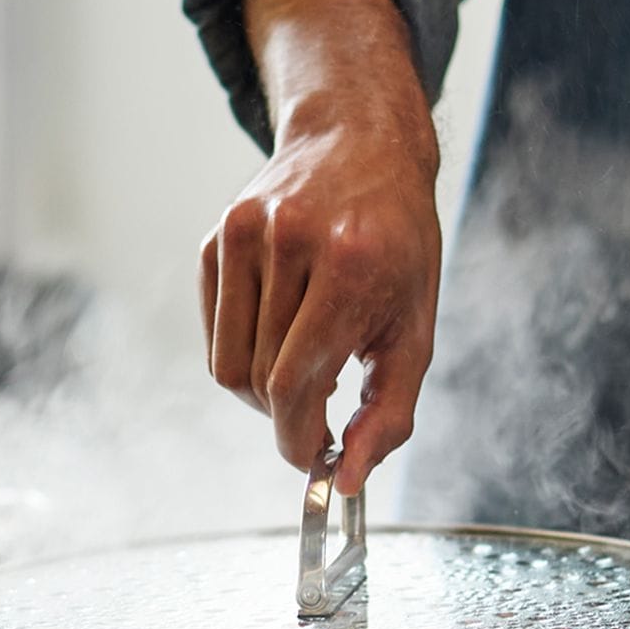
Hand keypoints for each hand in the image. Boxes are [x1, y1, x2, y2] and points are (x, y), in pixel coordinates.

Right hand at [199, 0, 440, 491]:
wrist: (360, 147)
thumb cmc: (398, 246)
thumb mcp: (415, 330)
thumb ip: (387, 414)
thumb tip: (346, 482)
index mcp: (351, 265)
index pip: (297, 383)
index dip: (298, 439)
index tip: (313, 460)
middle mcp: (291, 241)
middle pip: (261, 382)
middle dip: (289, 413)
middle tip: (321, 405)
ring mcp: (244, 234)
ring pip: (228, 366)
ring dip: (262, 388)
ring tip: (301, 363)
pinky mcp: (215, 238)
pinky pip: (214, 334)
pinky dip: (242, 350)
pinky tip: (278, 325)